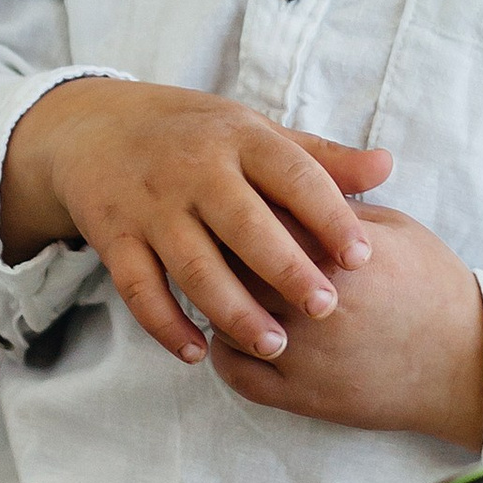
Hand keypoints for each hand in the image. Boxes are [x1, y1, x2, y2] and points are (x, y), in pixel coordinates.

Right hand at [1, 79, 389, 368]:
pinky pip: (139, 289)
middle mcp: (193, 168)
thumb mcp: (254, 133)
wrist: (94, 128)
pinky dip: (166, 325)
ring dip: (233, 309)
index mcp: (238, 138)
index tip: (364, 257)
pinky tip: (198, 353)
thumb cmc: (197, 136)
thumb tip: (388, 166)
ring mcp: (149, 205)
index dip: (329, 214)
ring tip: (275, 344)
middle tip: (327, 309)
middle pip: (244, 225)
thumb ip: (320, 158)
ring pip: (193, 265)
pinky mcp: (113, 237)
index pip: (292, 174)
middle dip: (286, 269)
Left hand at [214, 199, 482, 446]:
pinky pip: (236, 374)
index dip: (244, 204)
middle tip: (220, 240)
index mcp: (334, 251)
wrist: (466, 363)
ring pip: (227, 318)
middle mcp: (310, 300)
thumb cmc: (433, 286)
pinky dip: (226, 353)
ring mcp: (302, 352)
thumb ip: (336, 205)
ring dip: (221, 302)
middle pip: (234, 264)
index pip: (261, 215)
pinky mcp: (300, 396)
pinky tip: (237, 336)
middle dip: (225, 250)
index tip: (238, 200)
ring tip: (229, 289)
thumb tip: (287, 181)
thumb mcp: (393, 228)